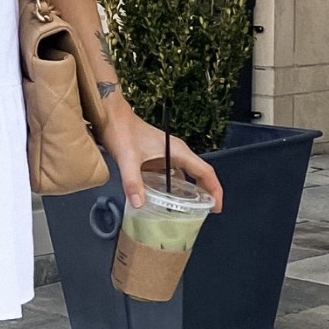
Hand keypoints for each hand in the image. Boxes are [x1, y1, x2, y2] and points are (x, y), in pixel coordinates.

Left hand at [97, 94, 223, 213]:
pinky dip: (173, 189)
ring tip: (189, 212)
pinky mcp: (157, 158)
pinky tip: (166, 201)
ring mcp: (167, 155)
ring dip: (190, 192)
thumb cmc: (122, 131)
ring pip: (185, 176)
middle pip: (199, 174)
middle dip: (206, 193)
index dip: (214, 189)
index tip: (217, 207)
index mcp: (177, 151)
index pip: (205, 171)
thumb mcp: (127, 157)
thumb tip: (140, 204)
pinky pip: (171, 175)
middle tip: (206, 213)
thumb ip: (133, 181)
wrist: (111, 116)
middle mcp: (176, 153)